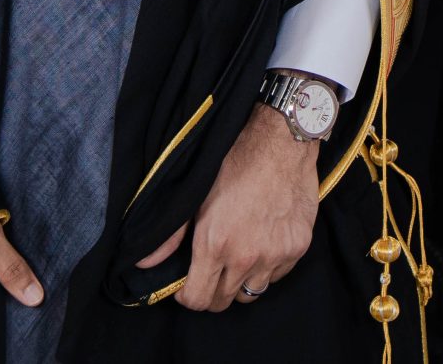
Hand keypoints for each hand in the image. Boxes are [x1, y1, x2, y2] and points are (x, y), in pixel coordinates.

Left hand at [136, 101, 319, 310]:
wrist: (280, 140)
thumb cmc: (234, 160)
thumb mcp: (195, 193)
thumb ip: (171, 234)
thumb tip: (145, 263)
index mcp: (216, 245)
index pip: (198, 300)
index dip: (187, 296)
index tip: (186, 285)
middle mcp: (246, 257)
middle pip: (224, 301)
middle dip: (212, 291)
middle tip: (210, 271)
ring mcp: (275, 254)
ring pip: (252, 292)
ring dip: (240, 282)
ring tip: (237, 258)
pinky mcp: (297, 247)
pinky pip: (277, 275)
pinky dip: (267, 268)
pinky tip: (262, 244)